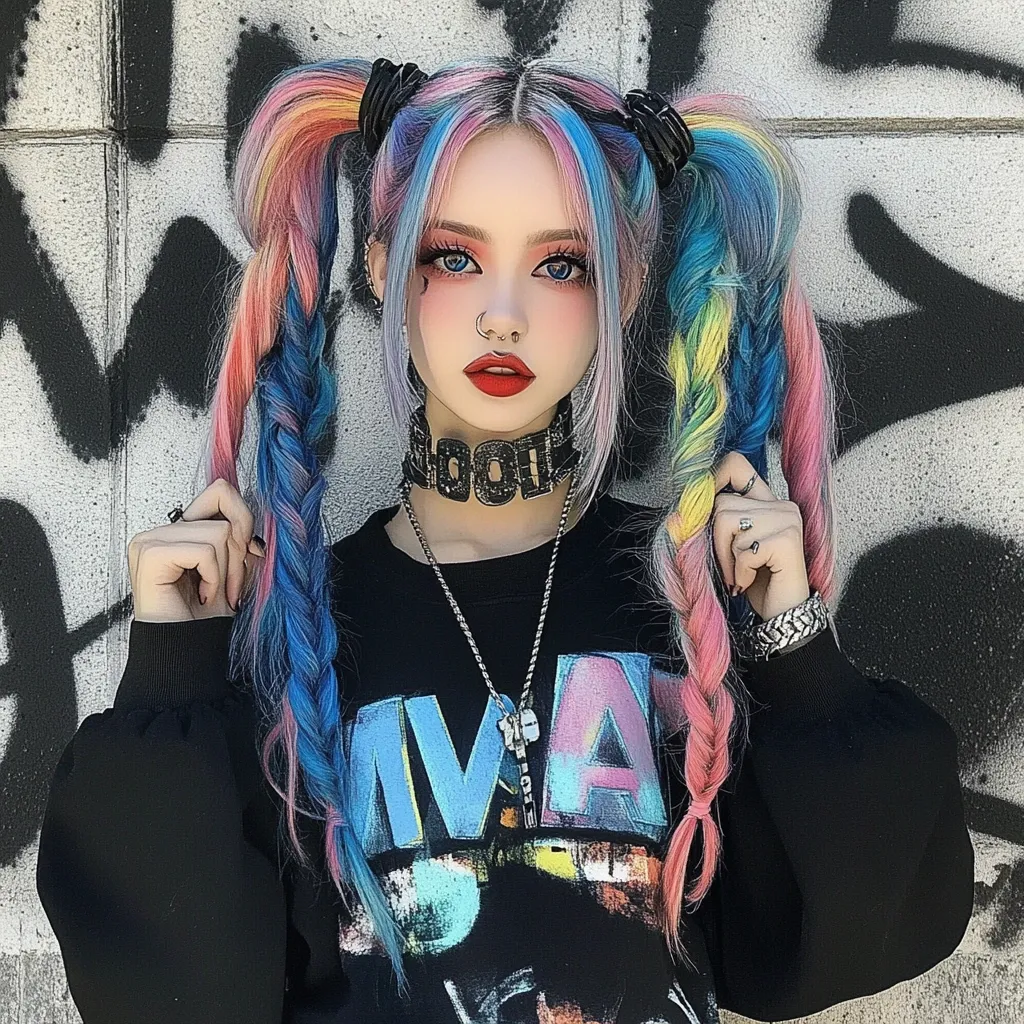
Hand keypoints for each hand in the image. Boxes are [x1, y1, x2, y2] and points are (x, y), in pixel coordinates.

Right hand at [127, 478, 264, 622]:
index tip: (244, 556)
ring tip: (210, 593)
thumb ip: (244, 539)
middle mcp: (161, 530)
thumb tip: (252, 527)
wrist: (187, 650)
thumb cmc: (207, 614)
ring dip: (225, 572)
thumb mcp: (237, 568)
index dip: (242, 520)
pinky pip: (204, 552)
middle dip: (237, 558)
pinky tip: (200, 596)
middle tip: (227, 587)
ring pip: (218, 534)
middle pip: (225, 517)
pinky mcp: (150, 554)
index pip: (221, 491)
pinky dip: (212, 578)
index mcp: (179, 529)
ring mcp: (150, 540)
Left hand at [710, 451, 809, 621]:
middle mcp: (781, 505)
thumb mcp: (731, 547)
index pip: (734, 464)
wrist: (783, 615)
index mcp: (767, 502)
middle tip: (731, 567)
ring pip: (727, 524)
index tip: (700, 510)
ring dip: (728, 559)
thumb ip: (718, 522)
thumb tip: (680, 512)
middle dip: (717, 541)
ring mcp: (787, 519)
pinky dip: (740, 573)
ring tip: (742, 574)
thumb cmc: (756, 582)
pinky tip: (752, 581)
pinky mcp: (788, 540)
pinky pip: (742, 550)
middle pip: (721, 504)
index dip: (711, 479)